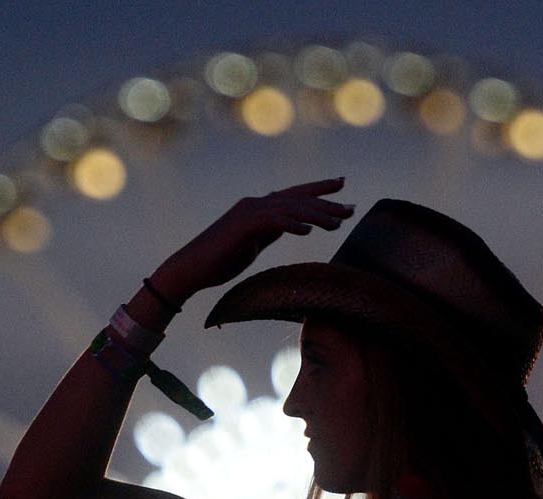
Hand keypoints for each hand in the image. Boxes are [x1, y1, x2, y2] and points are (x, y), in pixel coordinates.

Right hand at [150, 179, 353, 302]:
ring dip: (316, 215)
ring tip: (338, 224)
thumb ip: (269, 233)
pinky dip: (292, 224)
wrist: (190, 269)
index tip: (342, 185)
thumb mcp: (252, 244)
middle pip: (298, 199)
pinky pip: (273, 221)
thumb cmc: (218, 262)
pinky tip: (308, 231)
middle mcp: (255, 204)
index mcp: (258, 209)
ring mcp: (248, 212)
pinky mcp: (243, 225)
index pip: (294, 195)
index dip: (319, 189)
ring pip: (291, 208)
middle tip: (351, 208)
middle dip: (327, 202)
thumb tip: (290, 228)